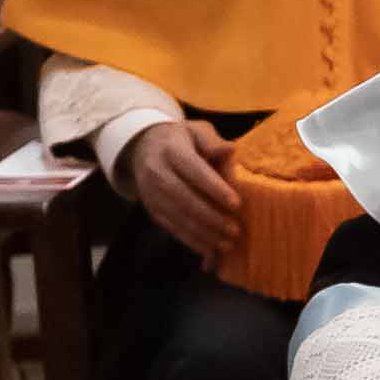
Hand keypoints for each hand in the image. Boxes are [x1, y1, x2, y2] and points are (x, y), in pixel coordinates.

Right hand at [120, 117, 241, 264]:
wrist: (143, 147)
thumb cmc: (180, 139)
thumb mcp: (196, 130)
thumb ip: (213, 141)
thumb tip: (230, 151)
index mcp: (171, 150)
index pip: (194, 171)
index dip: (215, 189)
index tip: (237, 204)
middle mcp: (157, 173)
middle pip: (185, 199)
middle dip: (211, 217)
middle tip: (235, 229)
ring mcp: (151, 194)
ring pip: (178, 218)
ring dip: (204, 234)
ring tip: (227, 244)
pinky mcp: (152, 210)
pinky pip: (172, 228)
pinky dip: (192, 241)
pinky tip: (210, 250)